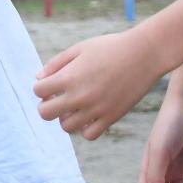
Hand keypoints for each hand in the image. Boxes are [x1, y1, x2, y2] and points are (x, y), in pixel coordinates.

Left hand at [34, 24, 161, 137]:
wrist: (144, 54)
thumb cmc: (110, 47)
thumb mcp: (79, 48)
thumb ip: (56, 64)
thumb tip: (38, 78)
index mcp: (69, 77)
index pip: (38, 91)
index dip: (41, 87)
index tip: (50, 83)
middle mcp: (79, 96)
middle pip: (46, 114)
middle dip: (47, 105)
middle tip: (56, 97)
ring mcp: (96, 110)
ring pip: (66, 126)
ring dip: (65, 117)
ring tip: (74, 105)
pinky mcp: (111, 118)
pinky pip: (89, 134)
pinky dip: (85, 128)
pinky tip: (90, 113)